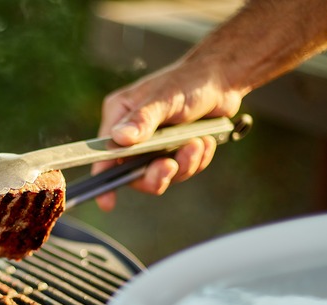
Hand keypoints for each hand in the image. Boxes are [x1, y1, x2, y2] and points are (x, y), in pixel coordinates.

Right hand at [91, 59, 243, 210]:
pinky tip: (205, 141)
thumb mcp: (165, 99)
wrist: (222, 80)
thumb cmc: (188, 81)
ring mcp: (153, 145)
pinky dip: (195, 160)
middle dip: (157, 173)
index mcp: (119, 117)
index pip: (104, 153)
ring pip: (161, 175)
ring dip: (183, 165)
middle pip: (134, 172)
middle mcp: (132, 134)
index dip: (105, 179)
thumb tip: (119, 138)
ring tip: (197, 144)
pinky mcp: (173, 151)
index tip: (107, 202)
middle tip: (172, 165)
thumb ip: (143, 120)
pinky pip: (181, 171)